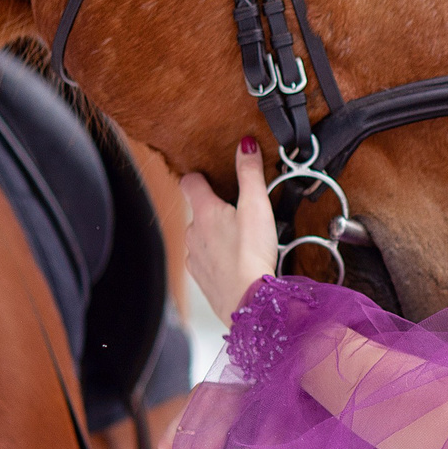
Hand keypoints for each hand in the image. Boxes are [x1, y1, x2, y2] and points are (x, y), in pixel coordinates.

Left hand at [178, 137, 278, 320]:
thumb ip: (250, 173)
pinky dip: (218, 258)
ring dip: (216, 236)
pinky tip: (238, 263)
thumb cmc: (252, 256)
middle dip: (215, 210)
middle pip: (199, 212)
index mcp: (204, 212)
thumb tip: (245, 145)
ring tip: (242, 242)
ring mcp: (195, 258)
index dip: (200, 177)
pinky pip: (206, 261)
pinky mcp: (202, 278)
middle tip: (240, 214)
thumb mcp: (256, 206)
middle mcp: (193, 233)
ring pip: (201, 238)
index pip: (191, 182)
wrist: (248, 302)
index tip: (210, 177)